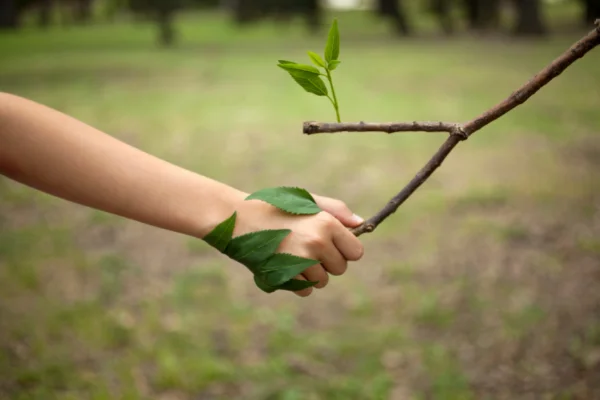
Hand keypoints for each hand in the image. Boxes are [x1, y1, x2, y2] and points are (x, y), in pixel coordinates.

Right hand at [232, 194, 364, 296]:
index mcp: (326, 223)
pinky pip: (305, 290)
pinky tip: (284, 265)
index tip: (332, 245)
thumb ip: (337, 211)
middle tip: (306, 247)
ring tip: (292, 254)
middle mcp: (317, 243)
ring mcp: (301, 261)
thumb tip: (361, 224)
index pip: (356, 252)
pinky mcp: (286, 276)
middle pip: (340, 269)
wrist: (238, 218)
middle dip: (328, 262)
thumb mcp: (307, 201)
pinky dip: (297, 283)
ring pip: (322, 281)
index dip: (344, 250)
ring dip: (312, 273)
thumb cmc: (276, 207)